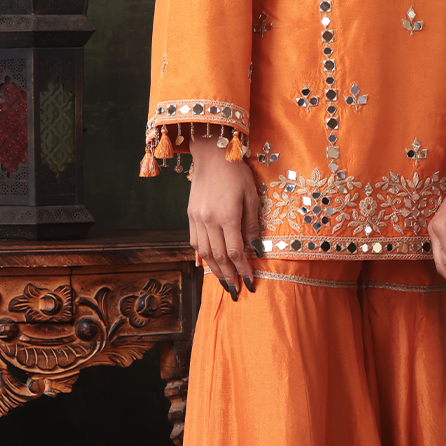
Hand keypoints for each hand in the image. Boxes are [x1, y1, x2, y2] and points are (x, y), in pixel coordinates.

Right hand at [188, 135, 259, 297]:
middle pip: (218, 256)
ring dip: (214, 270)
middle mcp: (208, 220)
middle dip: (229, 276)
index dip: (243, 269)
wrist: (211, 154)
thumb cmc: (236, 173)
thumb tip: (254, 249)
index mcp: (227, 216)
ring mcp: (196, 219)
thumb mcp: (251, 196)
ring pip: (204, 253)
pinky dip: (201, 256)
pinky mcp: (190, 216)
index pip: (235, 252)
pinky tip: (206, 266)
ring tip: (224, 282)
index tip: (250, 281)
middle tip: (236, 290)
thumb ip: (251, 224)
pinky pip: (194, 242)